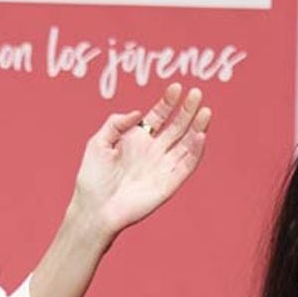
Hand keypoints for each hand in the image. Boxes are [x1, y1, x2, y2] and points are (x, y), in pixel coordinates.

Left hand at [70, 82, 213, 237]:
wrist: (95, 209)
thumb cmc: (92, 179)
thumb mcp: (98, 143)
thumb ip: (116, 124)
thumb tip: (138, 112)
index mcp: (138, 139)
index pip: (159, 116)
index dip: (169, 101)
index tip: (177, 87)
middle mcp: (154, 151)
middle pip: (177, 126)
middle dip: (187, 109)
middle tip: (196, 92)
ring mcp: (163, 167)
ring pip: (186, 143)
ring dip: (197, 127)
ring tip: (205, 110)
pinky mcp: (170, 184)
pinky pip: (187, 165)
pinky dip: (195, 151)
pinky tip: (200, 135)